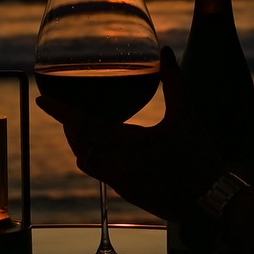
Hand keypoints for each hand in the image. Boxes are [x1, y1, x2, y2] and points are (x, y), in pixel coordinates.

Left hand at [35, 46, 224, 219]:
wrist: (211, 203)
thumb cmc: (201, 157)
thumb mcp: (187, 115)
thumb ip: (174, 81)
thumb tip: (166, 51)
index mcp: (129, 142)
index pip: (84, 123)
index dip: (60, 111)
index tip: (42, 100)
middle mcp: (118, 164)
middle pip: (79, 143)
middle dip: (70, 126)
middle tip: (64, 110)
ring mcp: (120, 182)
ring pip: (86, 161)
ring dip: (81, 144)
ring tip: (83, 128)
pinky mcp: (127, 194)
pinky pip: (101, 173)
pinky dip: (96, 158)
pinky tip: (106, 150)